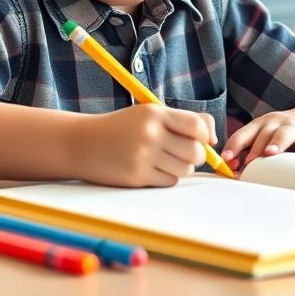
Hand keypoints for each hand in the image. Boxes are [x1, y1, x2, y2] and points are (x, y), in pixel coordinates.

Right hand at [74, 103, 214, 187]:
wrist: (81, 143)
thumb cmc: (120, 128)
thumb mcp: (148, 115)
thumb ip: (181, 121)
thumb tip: (213, 139)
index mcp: (155, 113)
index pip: (197, 126)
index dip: (204, 136)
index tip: (199, 139)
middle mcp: (150, 133)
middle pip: (196, 152)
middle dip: (195, 156)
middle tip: (181, 153)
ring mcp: (143, 156)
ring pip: (185, 169)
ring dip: (180, 168)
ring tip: (163, 160)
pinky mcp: (137, 176)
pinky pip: (169, 181)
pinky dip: (165, 178)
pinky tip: (150, 169)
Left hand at [221, 107, 294, 169]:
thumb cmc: (288, 132)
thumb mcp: (268, 134)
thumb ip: (250, 150)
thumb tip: (232, 171)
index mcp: (267, 123)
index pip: (247, 133)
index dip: (235, 145)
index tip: (226, 159)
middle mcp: (288, 124)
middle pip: (275, 133)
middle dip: (264, 145)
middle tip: (254, 159)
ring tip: (288, 155)